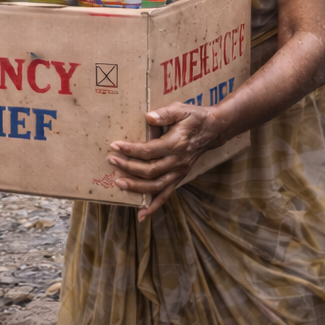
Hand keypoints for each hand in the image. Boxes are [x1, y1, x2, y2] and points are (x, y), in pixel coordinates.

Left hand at [108, 104, 222, 220]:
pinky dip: (153, 206)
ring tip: (118, 183)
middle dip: (129, 168)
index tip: (115, 146)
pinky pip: (166, 195)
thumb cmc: (194, 117)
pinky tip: (141, 215)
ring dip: (136, 188)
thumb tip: (148, 117)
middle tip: (112, 161)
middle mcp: (178, 162)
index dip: (131, 150)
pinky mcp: (179, 178)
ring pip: (156, 186)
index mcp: (176, 144)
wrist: (213, 130)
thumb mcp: (181, 109)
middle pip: (150, 171)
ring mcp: (179, 172)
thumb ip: (164, 114)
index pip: (150, 151)